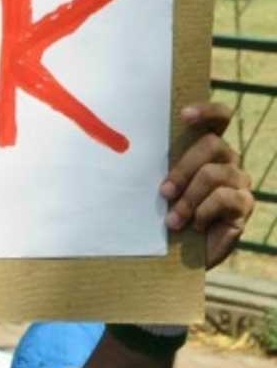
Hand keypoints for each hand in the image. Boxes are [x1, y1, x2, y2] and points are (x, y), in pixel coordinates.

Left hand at [159, 102, 253, 269]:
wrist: (183, 256)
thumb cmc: (167, 217)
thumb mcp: (161, 190)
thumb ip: (158, 168)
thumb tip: (124, 145)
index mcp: (209, 150)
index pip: (220, 118)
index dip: (207, 111)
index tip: (183, 115)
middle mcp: (228, 161)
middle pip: (212, 144)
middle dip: (183, 168)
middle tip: (163, 193)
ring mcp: (239, 182)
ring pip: (214, 173)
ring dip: (188, 198)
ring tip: (172, 221)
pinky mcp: (244, 205)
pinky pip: (223, 198)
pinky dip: (203, 212)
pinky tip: (195, 226)